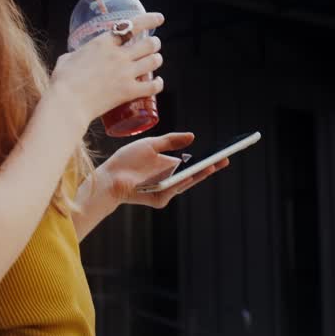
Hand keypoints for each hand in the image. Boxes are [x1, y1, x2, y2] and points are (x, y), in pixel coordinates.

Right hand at [49, 12, 164, 126]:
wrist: (67, 103)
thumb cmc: (63, 82)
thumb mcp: (67, 59)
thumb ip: (77, 54)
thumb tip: (77, 56)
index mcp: (103, 43)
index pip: (132, 25)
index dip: (150, 20)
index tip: (159, 18)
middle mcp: (118, 55)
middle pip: (149, 43)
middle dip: (154, 43)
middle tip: (153, 45)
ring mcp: (125, 73)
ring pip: (154, 61)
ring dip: (157, 59)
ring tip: (155, 61)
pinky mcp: (129, 91)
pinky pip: (153, 86)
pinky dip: (158, 83)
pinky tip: (157, 82)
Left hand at [97, 132, 229, 208]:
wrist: (109, 175)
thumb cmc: (127, 160)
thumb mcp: (151, 144)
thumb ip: (171, 140)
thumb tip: (193, 136)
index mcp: (170, 167)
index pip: (194, 164)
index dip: (208, 160)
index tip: (222, 152)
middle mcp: (171, 180)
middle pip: (195, 174)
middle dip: (210, 167)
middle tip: (225, 159)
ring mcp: (165, 190)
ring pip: (187, 182)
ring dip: (200, 175)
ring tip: (212, 165)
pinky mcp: (158, 199)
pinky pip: (173, 189)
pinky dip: (182, 182)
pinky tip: (190, 173)